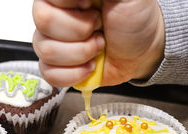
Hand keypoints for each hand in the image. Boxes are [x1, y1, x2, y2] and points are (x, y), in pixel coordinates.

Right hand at [32, 0, 164, 86]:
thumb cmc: (135, 19)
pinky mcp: (56, 66)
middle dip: (81, 31)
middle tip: (99, 29)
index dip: (74, 7)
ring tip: (98, 46)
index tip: (94, 6)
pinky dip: (75, 74)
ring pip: (46, 51)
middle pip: (44, 22)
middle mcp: (53, 13)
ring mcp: (52, 41)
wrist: (144, 50)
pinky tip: (90, 65)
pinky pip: (49, 73)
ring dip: (81, 53)